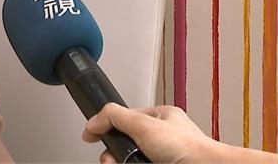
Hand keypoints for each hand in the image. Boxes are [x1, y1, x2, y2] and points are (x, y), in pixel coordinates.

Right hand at [83, 104, 213, 163]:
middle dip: (113, 152)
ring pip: (130, 158)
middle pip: (125, 142)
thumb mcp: (143, 125)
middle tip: (111, 160)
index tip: (90, 134)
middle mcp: (162, 137)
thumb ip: (115, 117)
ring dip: (119, 162)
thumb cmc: (187, 148)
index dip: (106, 125)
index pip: (125, 117)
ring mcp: (162, 156)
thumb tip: (93, 121)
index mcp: (161, 117)